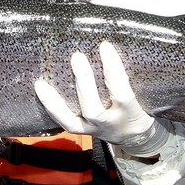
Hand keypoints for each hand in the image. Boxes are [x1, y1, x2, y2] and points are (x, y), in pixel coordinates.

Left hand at [35, 41, 161, 149]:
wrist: (135, 138)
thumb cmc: (138, 108)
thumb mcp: (143, 96)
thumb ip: (127, 76)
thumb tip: (109, 45)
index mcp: (130, 112)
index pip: (122, 92)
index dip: (113, 70)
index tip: (105, 46)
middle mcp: (110, 124)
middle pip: (93, 109)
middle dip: (84, 83)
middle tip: (77, 56)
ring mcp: (94, 130)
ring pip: (72, 122)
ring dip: (56, 103)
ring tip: (42, 85)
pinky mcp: (82, 132)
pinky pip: (64, 123)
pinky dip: (51, 108)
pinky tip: (41, 92)